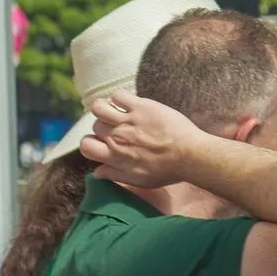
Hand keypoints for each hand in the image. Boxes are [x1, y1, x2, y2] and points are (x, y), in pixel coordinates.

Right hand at [81, 90, 205, 187]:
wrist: (190, 155)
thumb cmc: (167, 170)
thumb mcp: (138, 180)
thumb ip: (115, 175)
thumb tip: (96, 173)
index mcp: (115, 156)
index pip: (86, 146)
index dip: (91, 143)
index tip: (102, 143)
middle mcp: (117, 138)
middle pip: (95, 126)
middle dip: (103, 126)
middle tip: (118, 127)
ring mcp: (128, 121)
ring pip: (98, 107)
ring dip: (104, 108)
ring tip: (116, 112)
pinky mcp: (140, 107)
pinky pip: (118, 95)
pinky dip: (120, 97)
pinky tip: (129, 103)